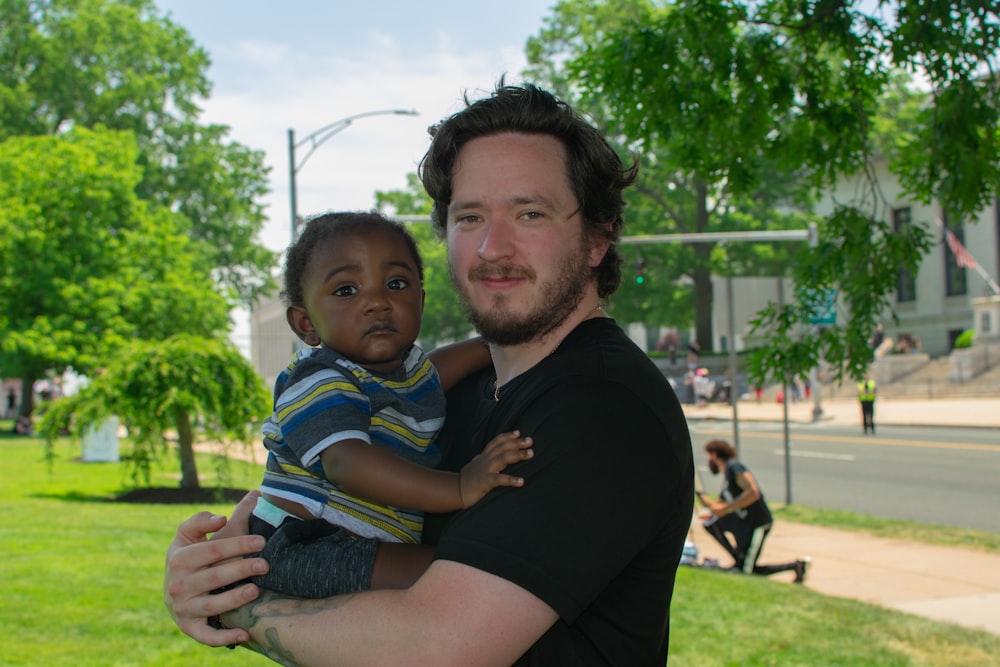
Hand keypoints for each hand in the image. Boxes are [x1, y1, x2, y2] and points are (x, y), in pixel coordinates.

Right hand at [163, 490, 269, 646]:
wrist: (173, 587)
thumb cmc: (188, 555)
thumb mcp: (187, 534)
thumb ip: (201, 520)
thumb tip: (221, 519)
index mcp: (179, 559)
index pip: (213, 550)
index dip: (238, 544)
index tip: (261, 541)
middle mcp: (179, 585)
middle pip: (214, 577)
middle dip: (241, 570)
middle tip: (266, 565)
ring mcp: (183, 608)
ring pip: (211, 605)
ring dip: (234, 599)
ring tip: (256, 590)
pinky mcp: (189, 627)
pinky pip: (206, 636)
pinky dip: (224, 637)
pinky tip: (246, 634)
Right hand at [458, 430, 532, 507]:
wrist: (455, 491)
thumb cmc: (469, 479)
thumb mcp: (477, 465)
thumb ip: (486, 457)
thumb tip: (495, 452)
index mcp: (484, 456)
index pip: (496, 442)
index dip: (507, 436)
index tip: (518, 433)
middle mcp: (485, 460)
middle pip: (502, 447)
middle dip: (517, 442)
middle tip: (530, 441)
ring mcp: (485, 470)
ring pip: (502, 458)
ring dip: (517, 454)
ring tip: (531, 454)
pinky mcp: (484, 482)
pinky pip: (499, 480)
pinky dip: (510, 479)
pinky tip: (521, 481)